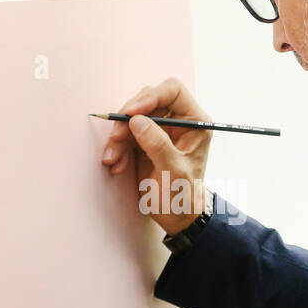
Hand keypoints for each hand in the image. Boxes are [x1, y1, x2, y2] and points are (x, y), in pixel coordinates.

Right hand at [99, 78, 212, 235]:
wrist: (176, 216)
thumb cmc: (183, 195)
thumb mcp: (173, 172)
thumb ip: (158, 145)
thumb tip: (137, 121)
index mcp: (195, 122)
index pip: (173, 91)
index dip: (150, 96)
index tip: (131, 112)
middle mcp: (178, 121)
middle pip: (148, 101)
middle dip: (128, 119)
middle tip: (116, 137)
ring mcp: (160, 130)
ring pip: (133, 118)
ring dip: (119, 137)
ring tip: (112, 160)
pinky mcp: (145, 141)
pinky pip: (126, 134)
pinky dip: (118, 148)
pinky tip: (116, 165)